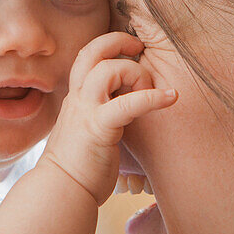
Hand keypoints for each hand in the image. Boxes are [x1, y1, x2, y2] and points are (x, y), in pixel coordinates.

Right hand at [41, 32, 175, 205]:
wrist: (62, 192)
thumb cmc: (80, 168)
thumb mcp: (90, 131)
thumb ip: (104, 114)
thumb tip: (127, 108)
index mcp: (77, 99)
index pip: (87, 57)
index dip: (108, 46)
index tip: (131, 50)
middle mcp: (79, 99)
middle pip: (92, 52)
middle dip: (118, 41)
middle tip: (140, 47)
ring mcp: (86, 111)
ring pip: (108, 70)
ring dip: (136, 73)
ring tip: (151, 93)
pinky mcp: (98, 128)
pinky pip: (127, 104)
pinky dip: (152, 98)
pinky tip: (171, 99)